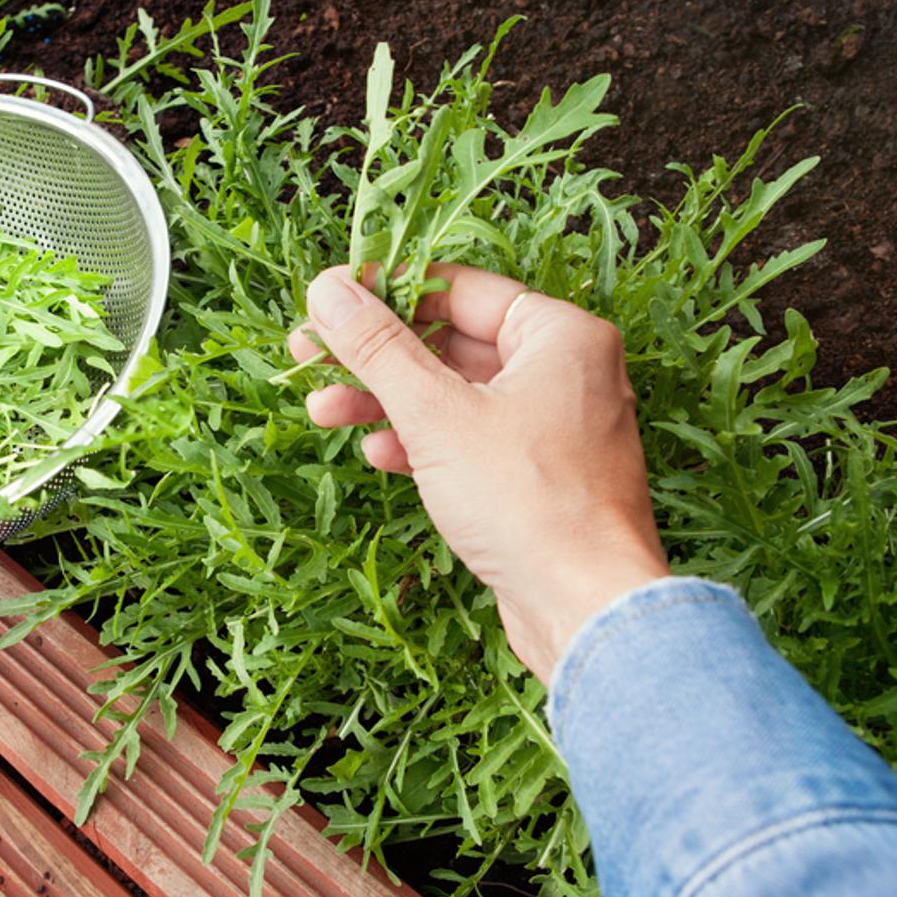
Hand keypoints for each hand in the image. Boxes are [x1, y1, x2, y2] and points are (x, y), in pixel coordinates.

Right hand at [288, 264, 669, 683]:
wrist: (586, 607)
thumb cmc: (527, 500)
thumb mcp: (435, 413)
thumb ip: (378, 347)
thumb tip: (329, 290)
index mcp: (560, 335)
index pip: (459, 290)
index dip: (385, 291)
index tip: (328, 299)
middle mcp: (567, 373)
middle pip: (452, 343)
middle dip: (376, 356)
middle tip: (310, 356)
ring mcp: (556, 428)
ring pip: (457, 396)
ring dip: (387, 402)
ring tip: (323, 411)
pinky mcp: (541, 478)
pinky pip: (473, 442)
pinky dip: (424, 443)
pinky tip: (378, 454)